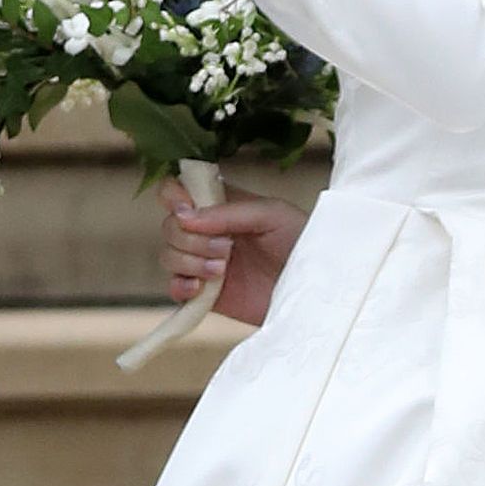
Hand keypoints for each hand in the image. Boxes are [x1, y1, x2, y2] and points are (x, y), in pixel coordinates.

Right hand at [155, 174, 310, 329]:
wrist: (316, 291)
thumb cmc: (303, 243)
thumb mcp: (273, 214)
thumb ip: (230, 211)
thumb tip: (186, 217)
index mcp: (222, 205)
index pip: (179, 190)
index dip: (174, 196)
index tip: (187, 210)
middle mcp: (209, 232)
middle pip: (170, 226)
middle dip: (191, 238)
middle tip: (226, 248)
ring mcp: (204, 264)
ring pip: (168, 256)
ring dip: (189, 262)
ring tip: (221, 270)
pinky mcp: (206, 295)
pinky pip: (174, 289)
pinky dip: (180, 287)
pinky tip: (201, 289)